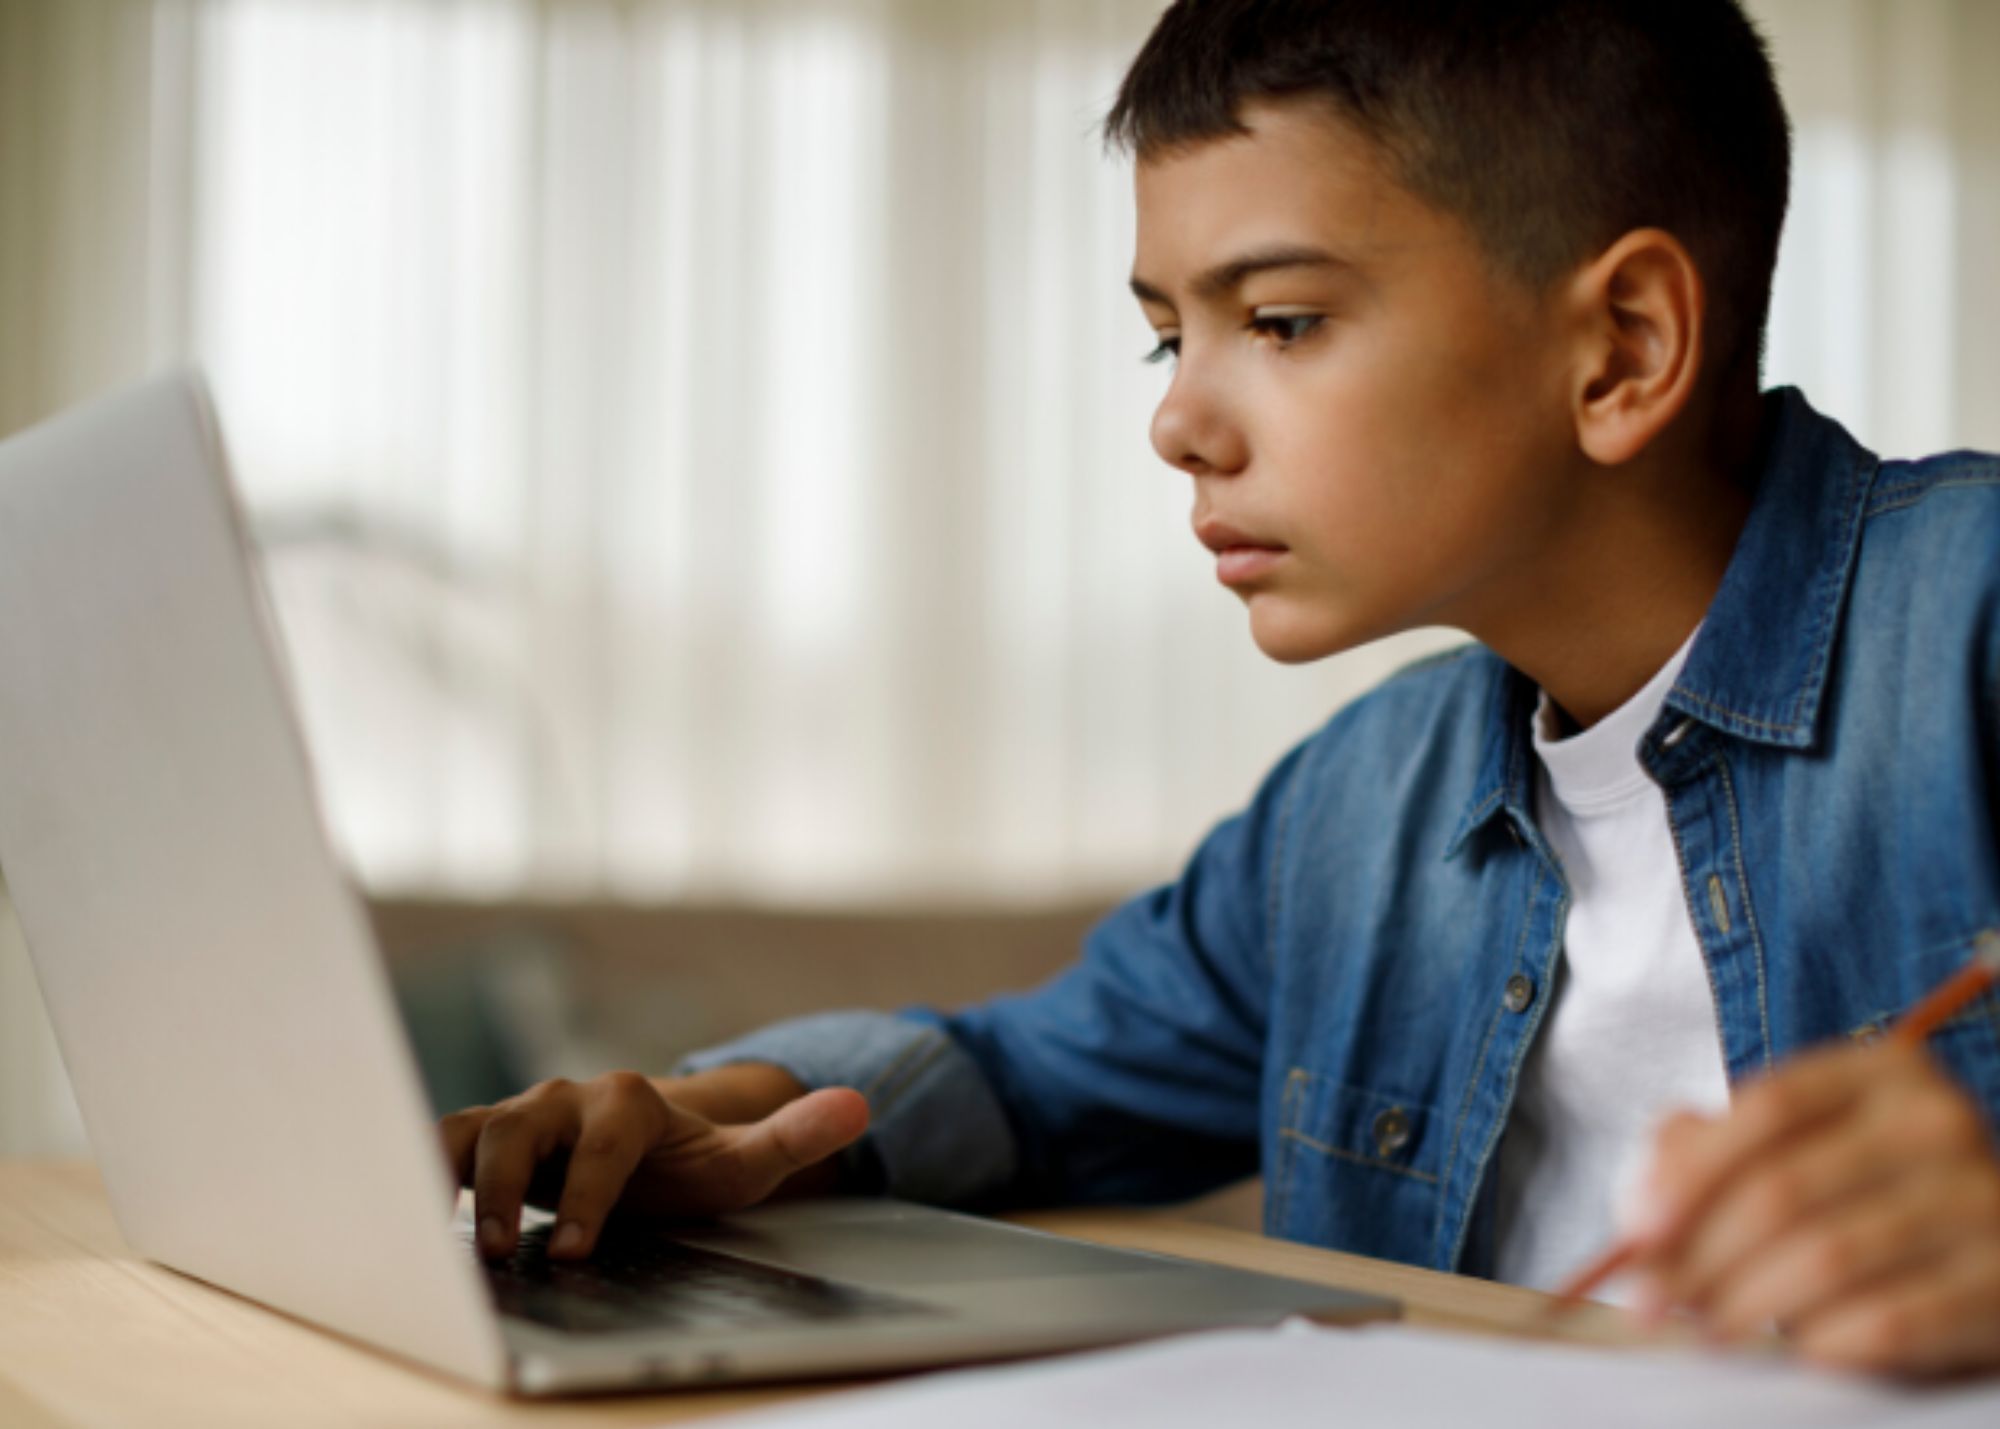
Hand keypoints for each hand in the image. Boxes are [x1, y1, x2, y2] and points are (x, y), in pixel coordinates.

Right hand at [438, 1068, 868, 1261]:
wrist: (652, 1150)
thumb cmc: (694, 1162)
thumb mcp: (749, 1160)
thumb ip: (797, 1134)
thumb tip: (860, 1105)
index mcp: (628, 1100)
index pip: (604, 1141)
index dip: (590, 1192)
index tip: (579, 1248)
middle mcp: (566, 1099)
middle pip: (521, 1128)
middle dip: (505, 1187)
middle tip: (499, 1250)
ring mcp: (521, 1116)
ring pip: (470, 1131)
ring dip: (450, 1179)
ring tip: (442, 1237)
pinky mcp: (485, 1139)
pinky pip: (440, 1146)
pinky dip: (414, 1171)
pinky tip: (398, 1216)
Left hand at [1624, 1039, 1999, 1376]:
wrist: (1982, 1248)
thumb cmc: (1863, 1193)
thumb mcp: (1794, 1147)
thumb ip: (1707, 1150)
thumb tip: (1644, 1204)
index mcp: (1881, 1072)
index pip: (1769, 1108)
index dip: (1691, 1173)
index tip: (1638, 1231)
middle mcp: (1938, 1122)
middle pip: (1786, 1188)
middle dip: (1701, 1253)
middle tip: (1653, 1299)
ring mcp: (1981, 1200)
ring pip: (1829, 1257)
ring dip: (1747, 1302)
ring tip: (1706, 1327)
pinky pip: (1894, 1319)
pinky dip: (1825, 1338)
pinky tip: (1796, 1345)